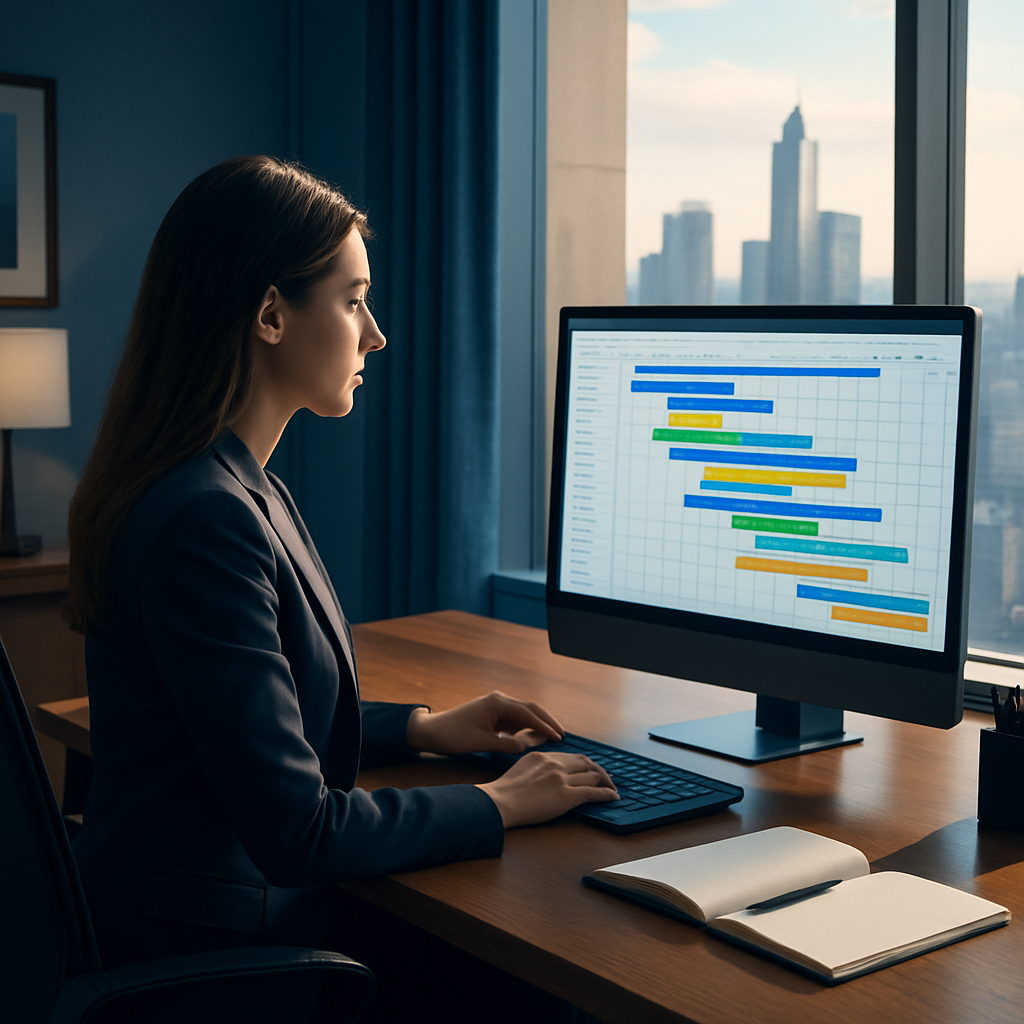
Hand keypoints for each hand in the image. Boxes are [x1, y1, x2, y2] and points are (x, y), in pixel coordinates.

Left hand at [406, 690, 563, 755]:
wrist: (431, 731)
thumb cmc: (452, 735)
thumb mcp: (480, 743)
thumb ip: (505, 744)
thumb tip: (526, 747)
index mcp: (497, 703)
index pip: (528, 713)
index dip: (544, 725)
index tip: (558, 737)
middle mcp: (499, 700)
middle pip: (530, 708)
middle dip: (547, 720)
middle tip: (563, 734)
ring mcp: (496, 707)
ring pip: (524, 714)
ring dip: (538, 724)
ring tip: (553, 737)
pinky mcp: (493, 715)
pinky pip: (515, 720)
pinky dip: (526, 728)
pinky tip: (534, 738)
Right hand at [476, 751, 618, 827]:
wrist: (500, 802)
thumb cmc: (505, 792)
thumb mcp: (520, 767)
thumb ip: (536, 766)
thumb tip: (544, 772)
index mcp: (543, 756)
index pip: (571, 757)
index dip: (584, 764)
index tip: (590, 769)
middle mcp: (555, 764)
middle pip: (585, 763)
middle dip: (598, 770)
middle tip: (605, 778)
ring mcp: (561, 779)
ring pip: (591, 776)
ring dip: (604, 782)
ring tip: (611, 788)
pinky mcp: (566, 796)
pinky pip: (593, 793)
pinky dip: (606, 794)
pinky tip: (613, 796)